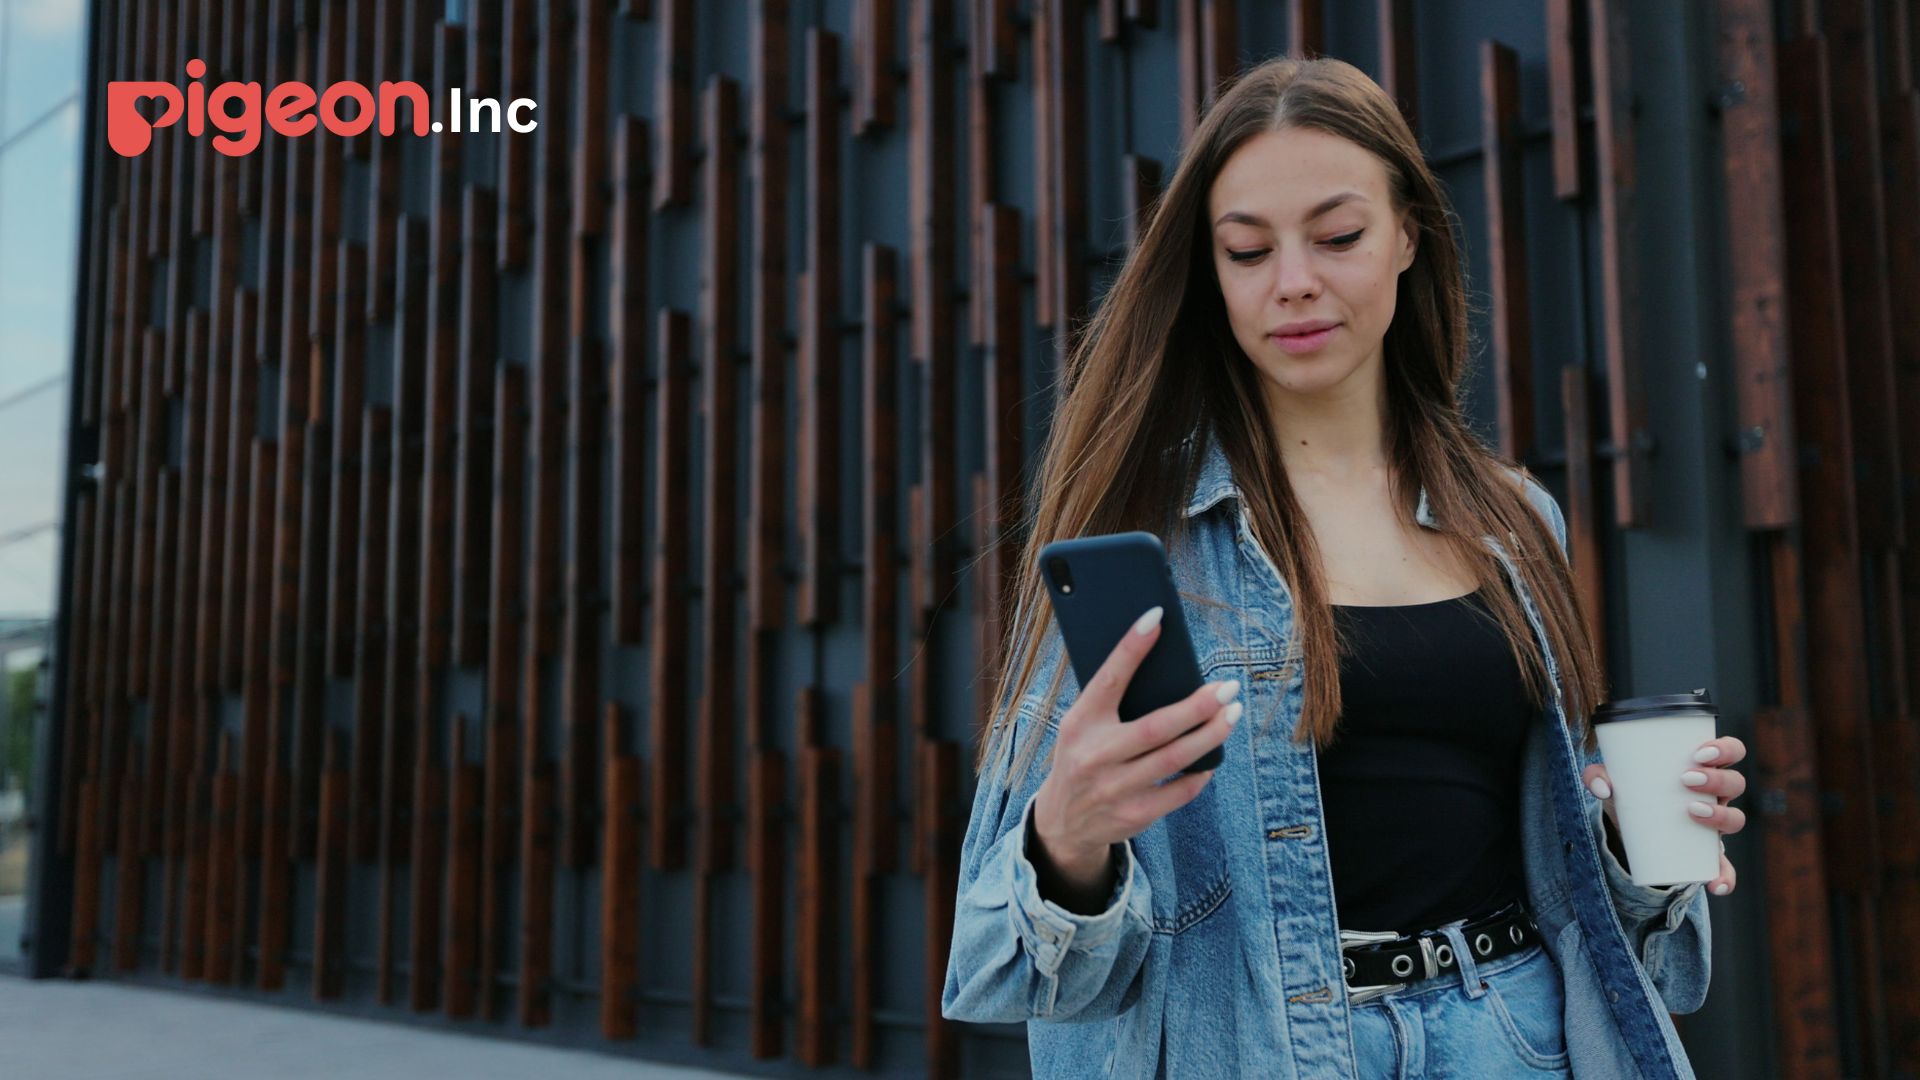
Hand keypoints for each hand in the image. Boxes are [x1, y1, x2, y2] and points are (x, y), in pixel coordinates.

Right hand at [1029, 605, 1242, 887]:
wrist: (1061, 821)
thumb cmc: (1082, 757)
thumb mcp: (1081, 725)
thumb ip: (1112, 702)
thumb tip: (1166, 667)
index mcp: (1079, 722)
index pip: (1108, 679)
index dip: (1131, 647)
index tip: (1157, 617)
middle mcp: (1094, 755)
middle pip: (1156, 727)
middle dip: (1198, 705)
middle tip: (1228, 687)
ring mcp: (1113, 788)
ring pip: (1174, 759)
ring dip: (1211, 734)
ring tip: (1232, 713)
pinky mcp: (1133, 815)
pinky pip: (1179, 792)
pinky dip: (1200, 772)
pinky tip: (1213, 756)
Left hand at [1582, 736, 1747, 895]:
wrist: (1629, 828)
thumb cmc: (1630, 792)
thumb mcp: (1613, 781)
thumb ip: (1597, 775)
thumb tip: (1602, 787)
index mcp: (1703, 768)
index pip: (1731, 751)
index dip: (1725, 749)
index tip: (1699, 752)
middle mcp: (1716, 794)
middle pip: (1736, 782)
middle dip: (1717, 778)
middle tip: (1686, 779)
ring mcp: (1715, 824)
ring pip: (1736, 818)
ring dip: (1721, 815)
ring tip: (1691, 811)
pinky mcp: (1708, 854)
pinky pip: (1725, 868)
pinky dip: (1724, 877)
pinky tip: (1715, 884)